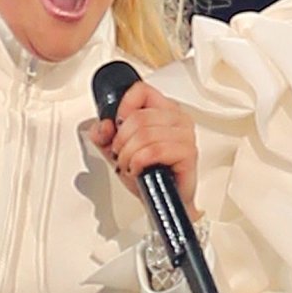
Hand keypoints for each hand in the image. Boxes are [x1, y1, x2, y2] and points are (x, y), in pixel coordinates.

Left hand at [89, 79, 200, 216]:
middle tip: (121, 154)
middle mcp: (177, 118)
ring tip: (129, 164)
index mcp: (163, 109)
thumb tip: (104, 126)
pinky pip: (155, 150)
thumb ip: (103, 134)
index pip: (140, 90)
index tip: (117, 126)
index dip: (122, 108)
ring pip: (145, 133)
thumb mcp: (117, 149)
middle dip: (121, 140)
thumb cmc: (147, 174)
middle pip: (139, 116)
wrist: (162, 202)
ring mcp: (185, 135)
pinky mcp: (188, 153)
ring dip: (128, 154)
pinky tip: (138, 169)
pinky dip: (139, 161)